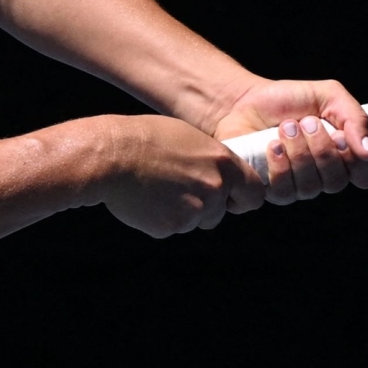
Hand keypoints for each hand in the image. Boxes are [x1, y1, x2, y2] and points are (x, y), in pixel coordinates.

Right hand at [97, 115, 265, 237]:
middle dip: (204, 207)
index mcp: (223, 163)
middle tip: (177, 188)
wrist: (112, 156)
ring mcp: (194, 211)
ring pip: (195, 221)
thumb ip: (211, 162)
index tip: (233, 199)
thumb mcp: (189, 139)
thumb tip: (220, 178)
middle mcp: (214, 189)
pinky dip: (161, 219)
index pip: (254, 192)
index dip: (243, 198)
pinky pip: (172, 228)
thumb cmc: (146, 140)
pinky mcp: (172, 226)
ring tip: (157, 188)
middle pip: (220, 211)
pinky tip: (146, 198)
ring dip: (182, 212)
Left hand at [206, 78, 367, 205]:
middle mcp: (322, 176)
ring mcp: (297, 186)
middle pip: (336, 182)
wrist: (245, 100)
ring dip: (299, 154)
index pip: (365, 176)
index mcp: (342, 155)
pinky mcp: (271, 190)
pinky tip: (272, 145)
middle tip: (307, 122)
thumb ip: (354, 118)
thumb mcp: (329, 96)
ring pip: (310, 188)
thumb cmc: (289, 99)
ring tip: (286, 127)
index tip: (340, 137)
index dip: (358, 163)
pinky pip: (285, 192)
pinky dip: (280, 166)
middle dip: (321, 149)